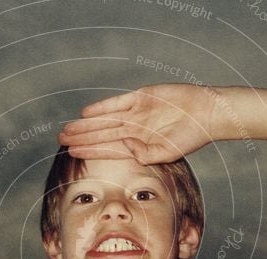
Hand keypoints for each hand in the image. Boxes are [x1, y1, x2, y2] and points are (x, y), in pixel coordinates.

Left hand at [58, 83, 218, 163]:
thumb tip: (124, 145)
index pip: (108, 149)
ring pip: (105, 120)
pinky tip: (85, 113)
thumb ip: (143, 154)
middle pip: (102, 134)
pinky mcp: (141, 97)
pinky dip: (101, 108)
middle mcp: (134, 129)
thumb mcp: (166, 154)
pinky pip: (117, 103)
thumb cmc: (191, 137)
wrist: (206, 113)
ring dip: (86, 125)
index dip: (89, 150)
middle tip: (60, 139)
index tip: (72, 153)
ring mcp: (137, 113)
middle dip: (81, 137)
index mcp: (139, 145)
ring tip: (67, 129)